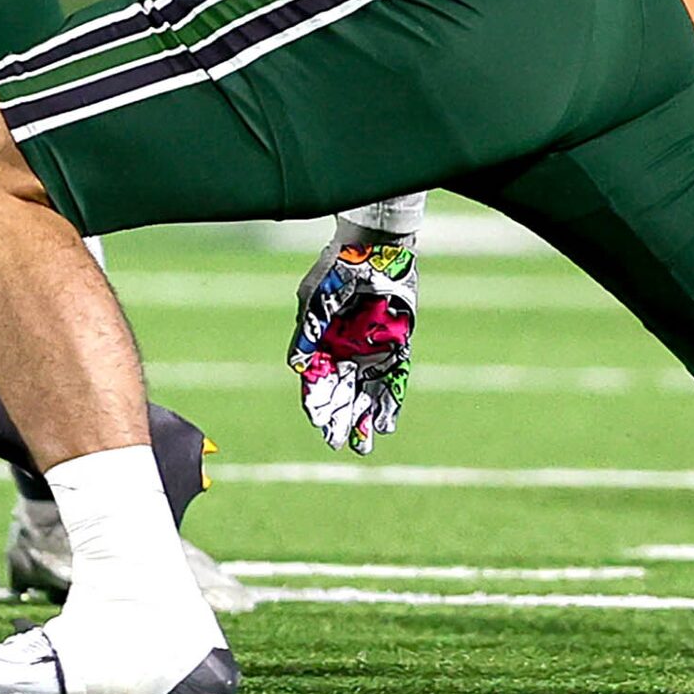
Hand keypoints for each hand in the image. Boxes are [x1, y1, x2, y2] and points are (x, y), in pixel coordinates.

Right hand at [288, 236, 417, 453]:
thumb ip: (306, 331)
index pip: (316, 380)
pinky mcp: (397, 345)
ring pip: (366, 392)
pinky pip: (393, 380)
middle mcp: (345, 350)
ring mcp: (371, 349)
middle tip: (338, 444)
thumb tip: (296, 365)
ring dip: (363, 418)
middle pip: (341, 392)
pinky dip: (389, 402)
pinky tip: (386, 423)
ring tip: (362, 445)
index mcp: (321, 341)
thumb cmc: (338, 268)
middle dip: (338, 419)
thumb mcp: (314, 298)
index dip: (316, 403)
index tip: (318, 424)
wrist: (374, 248)